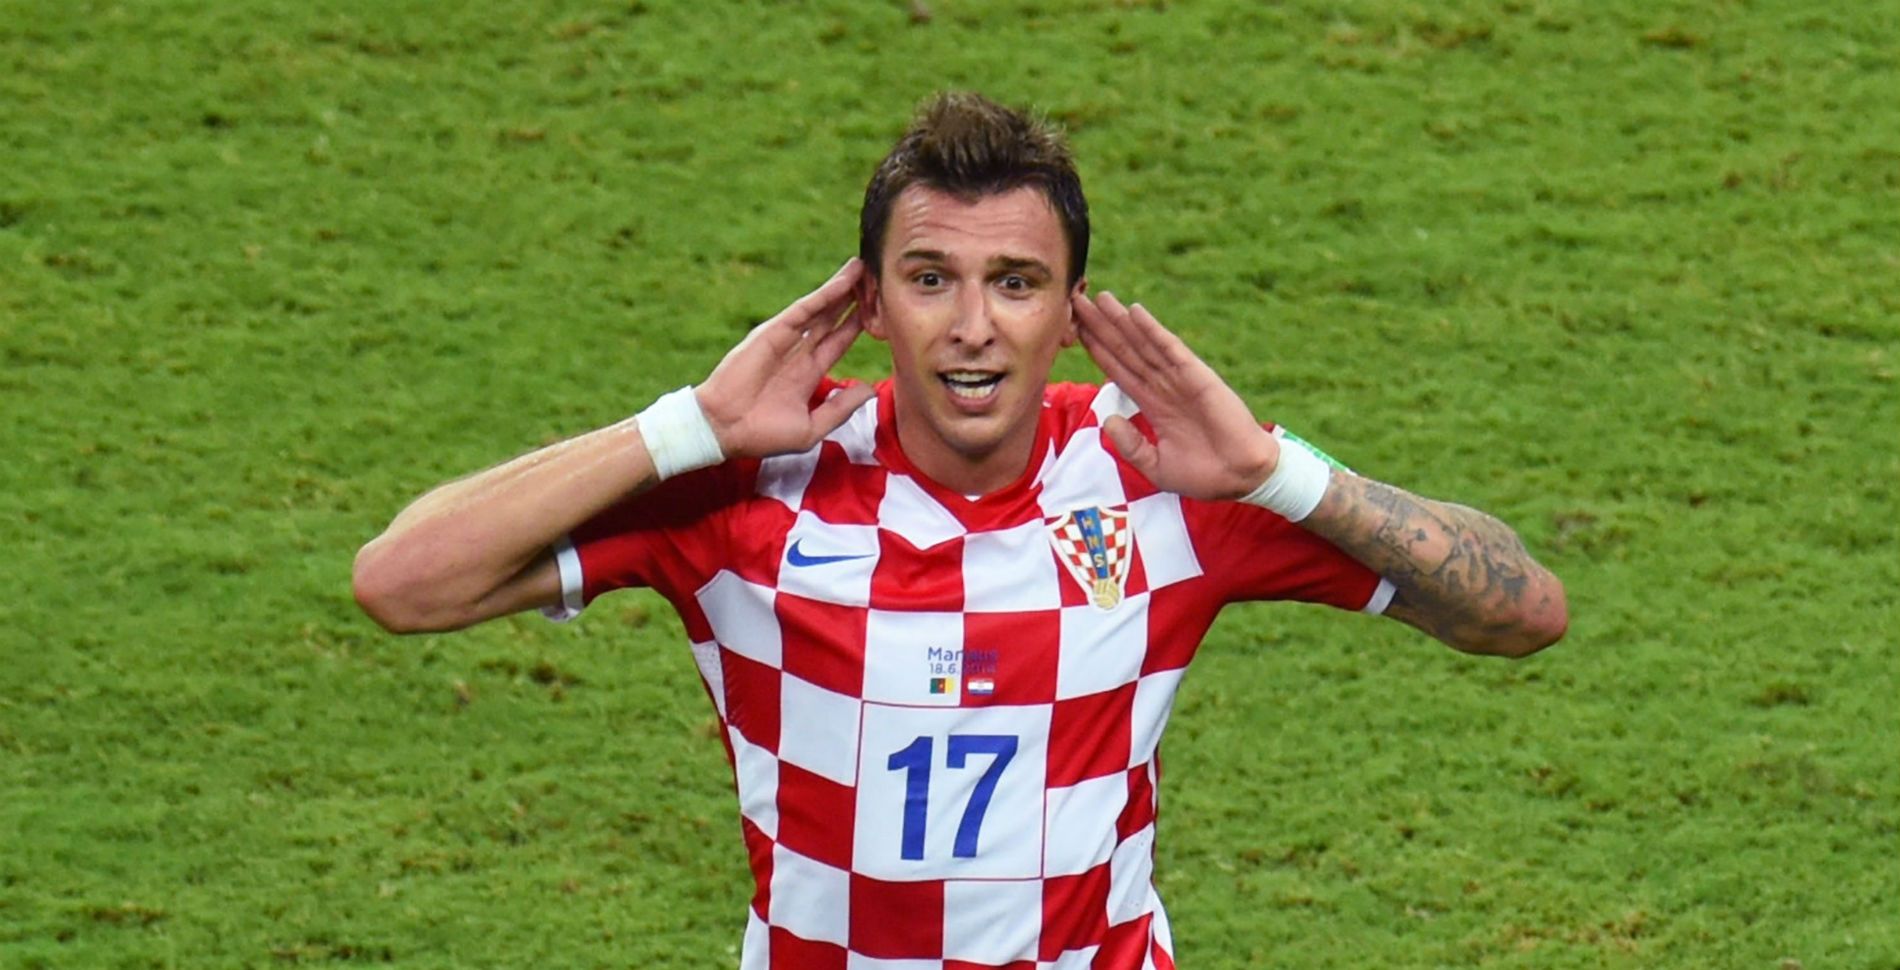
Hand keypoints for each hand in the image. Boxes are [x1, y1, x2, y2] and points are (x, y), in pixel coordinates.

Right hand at [696, 258, 876, 459]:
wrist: (725, 430)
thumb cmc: (763, 435)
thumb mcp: (811, 428)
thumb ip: (840, 408)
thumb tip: (870, 390)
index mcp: (807, 374)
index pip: (838, 342)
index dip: (857, 325)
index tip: (878, 310)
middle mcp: (798, 352)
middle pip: (832, 319)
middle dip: (853, 300)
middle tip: (876, 279)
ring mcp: (786, 340)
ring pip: (821, 308)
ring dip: (842, 288)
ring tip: (863, 267)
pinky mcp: (774, 331)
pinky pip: (805, 308)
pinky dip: (826, 293)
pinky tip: (845, 280)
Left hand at [1071, 291, 1279, 500]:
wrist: (1240, 477)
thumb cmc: (1203, 475)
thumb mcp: (1156, 466)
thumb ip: (1131, 445)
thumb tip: (1108, 420)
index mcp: (1153, 405)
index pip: (1119, 370)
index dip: (1097, 350)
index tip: (1074, 331)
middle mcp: (1163, 386)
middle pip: (1126, 350)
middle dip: (1101, 327)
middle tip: (1078, 300)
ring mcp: (1180, 379)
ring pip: (1143, 344)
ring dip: (1121, 321)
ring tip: (1099, 298)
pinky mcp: (1198, 377)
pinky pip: (1171, 349)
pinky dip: (1153, 330)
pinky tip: (1135, 312)